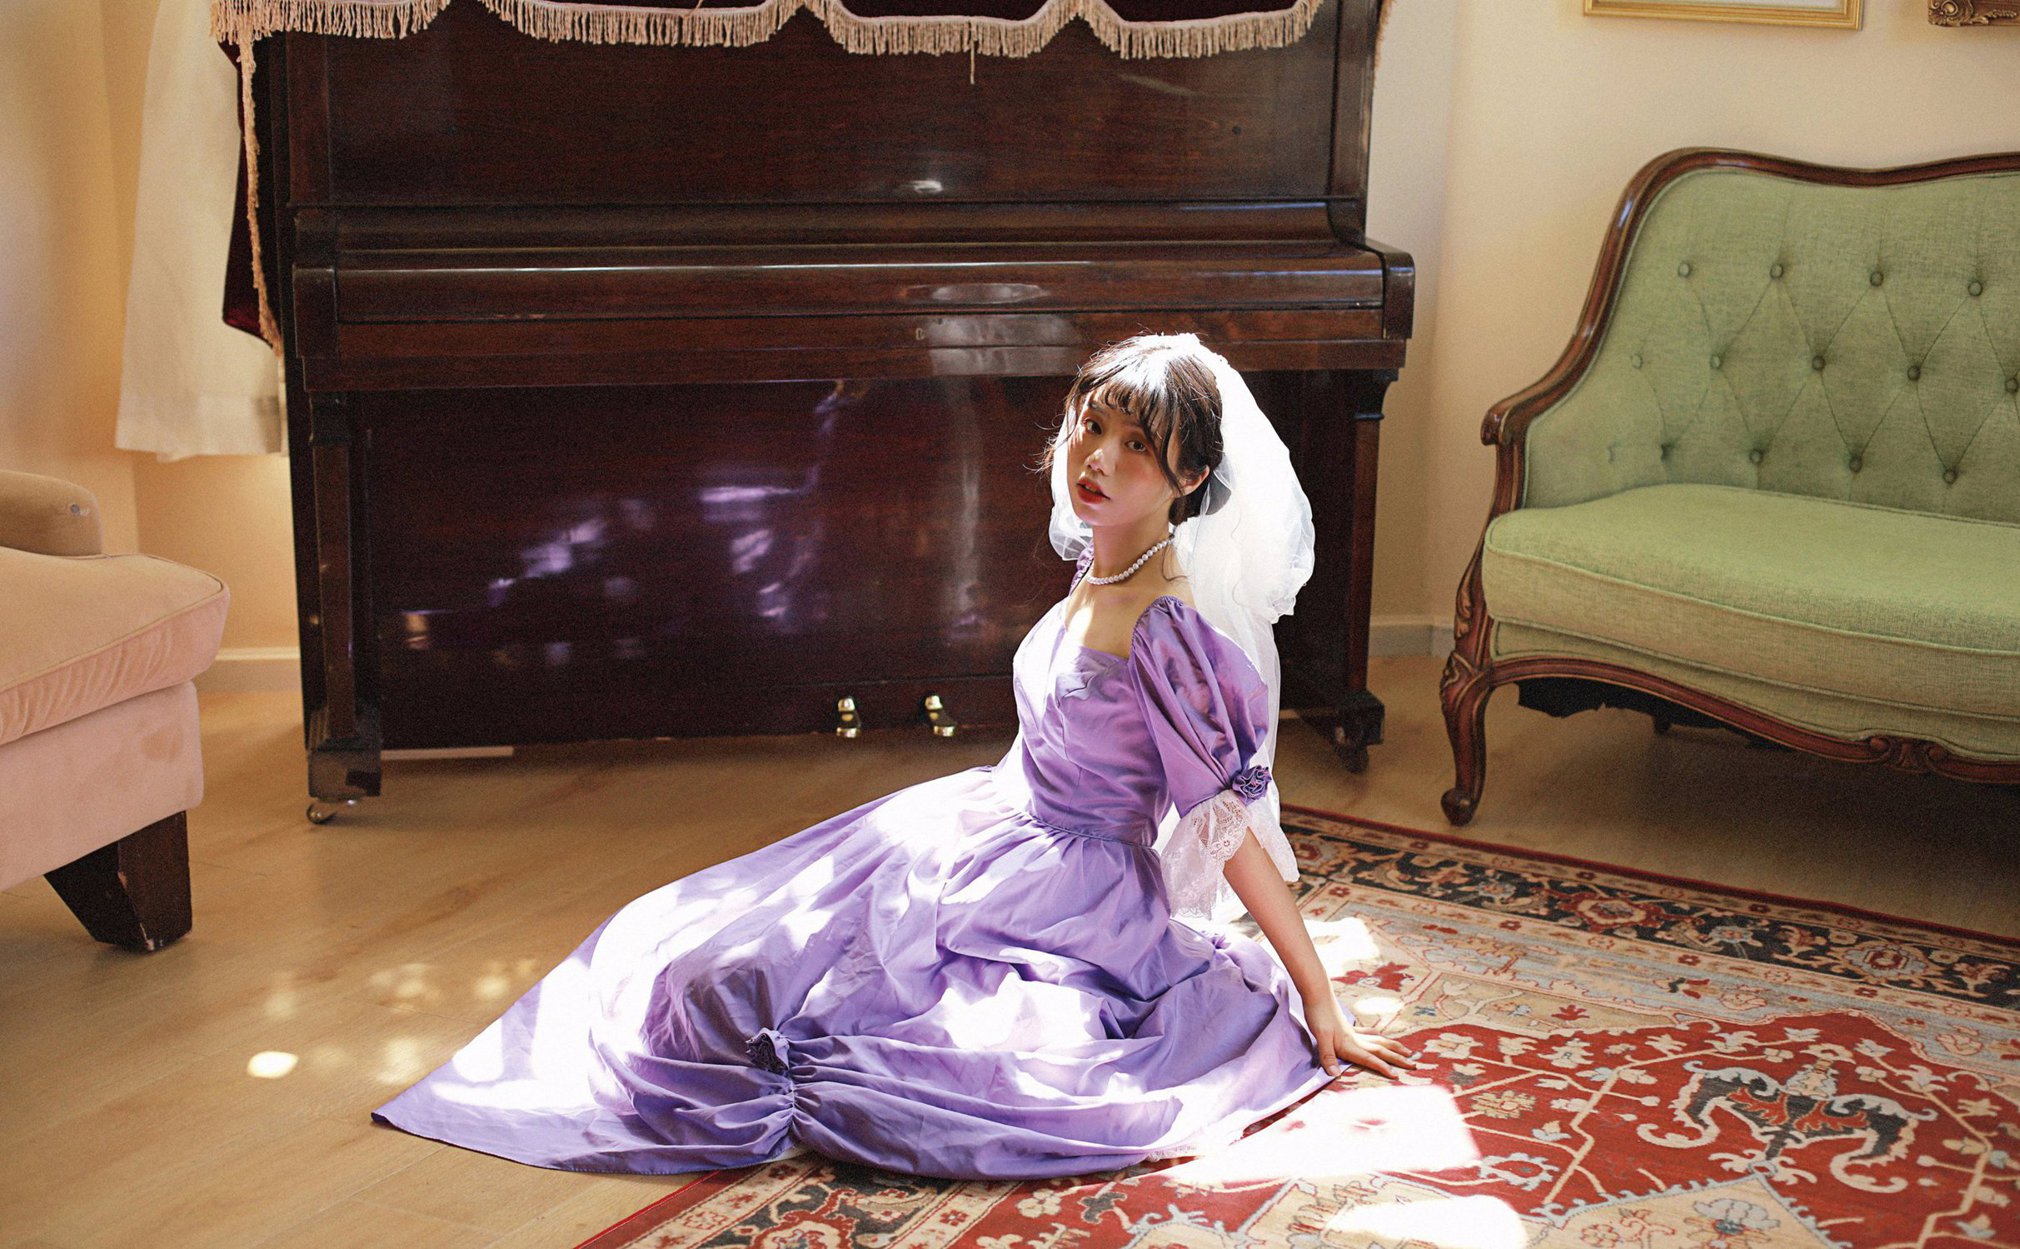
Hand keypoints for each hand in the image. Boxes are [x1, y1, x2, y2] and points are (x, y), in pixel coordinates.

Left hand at [1304, 991, 1420, 1079]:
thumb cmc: (1318, 1015)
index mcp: (1350, 1044)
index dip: (1383, 1068)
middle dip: (1398, 1058)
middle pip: (1381, 1049)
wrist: (1317, 993)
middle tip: (1414, 1065)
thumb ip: (1328, 1056)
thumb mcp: (1321, 1037)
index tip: (1397, 1076)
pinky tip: (1379, 1035)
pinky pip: (1367, 1033)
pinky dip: (1376, 1036)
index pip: (1371, 1058)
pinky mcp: (1348, 1026)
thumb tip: (1335, 1074)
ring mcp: (1353, 1031)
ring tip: (1406, 1051)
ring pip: (1379, 1040)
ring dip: (1393, 1047)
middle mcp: (1356, 1038)